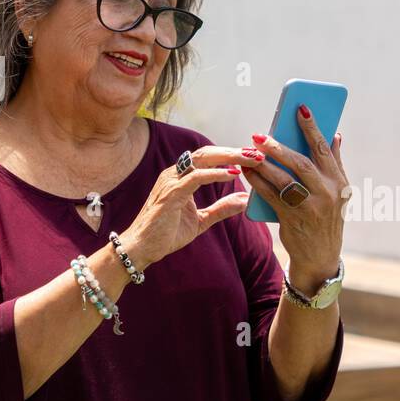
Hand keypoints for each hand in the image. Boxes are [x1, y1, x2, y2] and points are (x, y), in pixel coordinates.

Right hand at [119, 145, 266, 270]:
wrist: (143, 248)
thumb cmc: (166, 233)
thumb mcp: (201, 220)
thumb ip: (221, 209)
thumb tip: (243, 199)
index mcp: (181, 177)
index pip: (208, 158)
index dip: (230, 155)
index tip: (253, 157)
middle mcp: (175, 174)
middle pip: (207, 153)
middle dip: (233, 151)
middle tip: (256, 153)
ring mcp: (171, 181)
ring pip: (202, 159)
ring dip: (228, 157)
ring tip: (250, 159)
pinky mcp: (170, 193)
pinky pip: (195, 177)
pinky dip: (215, 174)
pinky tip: (233, 174)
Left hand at [243, 105, 348, 293]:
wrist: (320, 256)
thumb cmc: (326, 218)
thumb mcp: (338, 193)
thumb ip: (335, 163)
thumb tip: (335, 135)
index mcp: (338, 182)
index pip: (325, 149)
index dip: (312, 128)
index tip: (301, 108)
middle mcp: (327, 194)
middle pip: (301, 163)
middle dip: (279, 147)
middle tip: (260, 135)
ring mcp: (310, 207)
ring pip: (283, 179)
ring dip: (263, 164)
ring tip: (249, 151)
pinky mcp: (292, 219)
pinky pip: (271, 196)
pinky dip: (257, 182)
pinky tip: (247, 172)